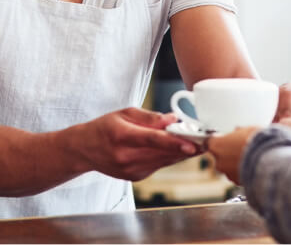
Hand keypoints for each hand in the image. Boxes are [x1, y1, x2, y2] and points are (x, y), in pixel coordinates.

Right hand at [73, 107, 200, 181]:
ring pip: (164, 161)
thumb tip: (173, 120)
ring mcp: (130, 170)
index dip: (174, 143)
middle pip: (162, 153)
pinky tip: (176, 149)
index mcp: (121, 135)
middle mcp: (126, 156)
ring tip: (197, 142)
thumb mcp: (124, 113)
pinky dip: (169, 157)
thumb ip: (150, 117)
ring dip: (181, 153)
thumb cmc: (104, 127)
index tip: (193, 144)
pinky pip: (158, 166)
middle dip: (186, 147)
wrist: (85, 150)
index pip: (152, 140)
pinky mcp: (135, 177)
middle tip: (206, 140)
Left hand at [207, 126, 259, 183]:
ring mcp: (228, 174)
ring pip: (229, 167)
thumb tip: (237, 131)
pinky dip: (244, 172)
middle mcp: (219, 161)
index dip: (219, 141)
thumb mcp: (247, 129)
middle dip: (229, 153)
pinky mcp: (238, 183)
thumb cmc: (258, 142)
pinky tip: (254, 166)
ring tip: (251, 158)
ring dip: (236, 164)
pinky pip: (238, 176)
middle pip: (220, 156)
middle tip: (242, 148)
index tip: (226, 139)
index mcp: (217, 145)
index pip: (210, 142)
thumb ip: (238, 132)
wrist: (269, 160)